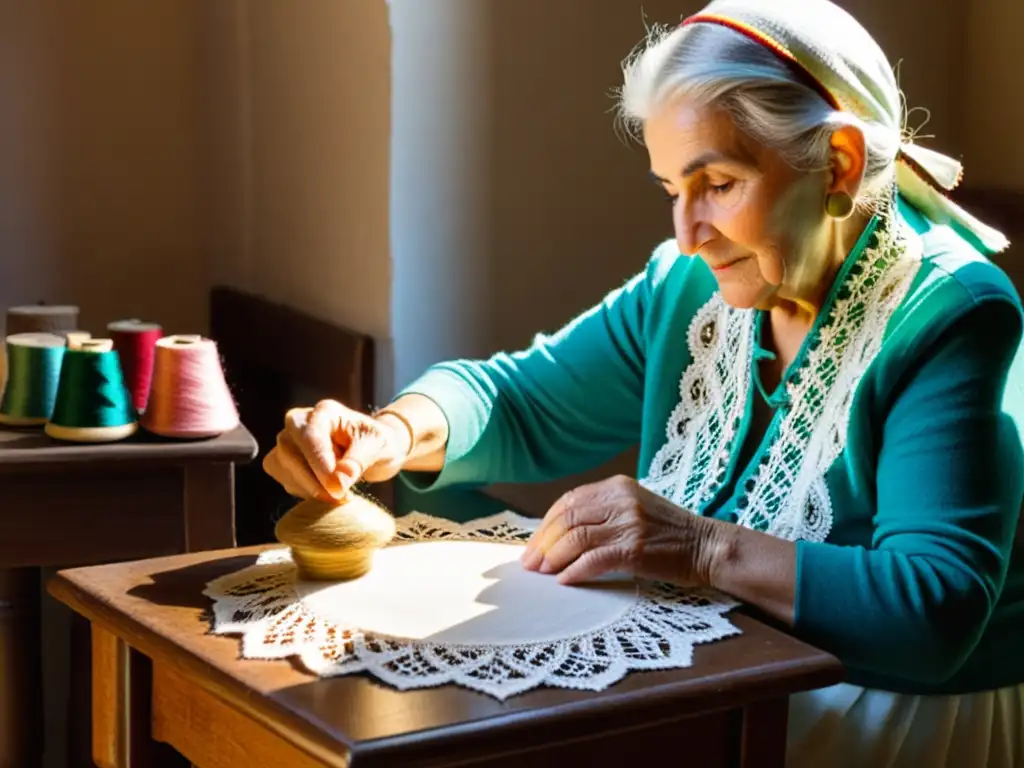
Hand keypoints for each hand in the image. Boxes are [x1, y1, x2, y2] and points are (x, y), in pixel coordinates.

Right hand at [262, 400, 412, 500]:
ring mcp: (287, 440)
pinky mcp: (283, 460)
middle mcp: (299, 422)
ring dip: (309, 489)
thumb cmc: (377, 442)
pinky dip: (304, 492)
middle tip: (341, 497)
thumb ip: (357, 462)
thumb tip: (337, 483)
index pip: (310, 436)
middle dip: (314, 481)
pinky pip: (284, 479)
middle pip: (289, 452)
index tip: (336, 489)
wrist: (373, 449)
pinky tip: (326, 491)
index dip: (319, 464)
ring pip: (282, 468)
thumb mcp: (377, 447)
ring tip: (340, 492)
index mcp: (325, 412)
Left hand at [520, 475, 718, 585]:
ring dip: (553, 557)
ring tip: (543, 572)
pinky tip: (565, 580)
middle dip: (543, 542)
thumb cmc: (670, 533)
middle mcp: (621, 499)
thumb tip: (560, 535)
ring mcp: (628, 523)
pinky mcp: (635, 549)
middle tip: (530, 563)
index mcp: (617, 486)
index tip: (534, 544)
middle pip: (567, 518)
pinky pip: (593, 559)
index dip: (546, 524)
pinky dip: (574, 571)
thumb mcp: (635, 508)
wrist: (709, 546)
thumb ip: (603, 513)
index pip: (569, 501)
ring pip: (575, 538)